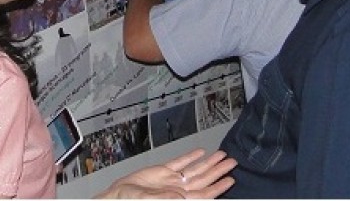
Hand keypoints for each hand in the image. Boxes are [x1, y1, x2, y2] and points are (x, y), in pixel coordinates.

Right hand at [98, 149, 236, 198]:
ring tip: (222, 156)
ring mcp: (171, 180)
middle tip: (233, 163)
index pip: (204, 193)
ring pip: (195, 170)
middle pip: (204, 179)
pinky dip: (190, 157)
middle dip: (218, 171)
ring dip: (208, 163)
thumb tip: (182, 196)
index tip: (230, 179)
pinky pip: (179, 163)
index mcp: (179, 198)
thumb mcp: (147, 200)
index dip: (218, 186)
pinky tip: (200, 152)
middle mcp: (179, 189)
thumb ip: (166, 198)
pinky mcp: (162, 172)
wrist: (116, 196)